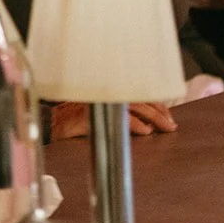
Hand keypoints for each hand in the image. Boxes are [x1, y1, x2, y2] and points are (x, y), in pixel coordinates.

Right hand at [50, 101, 177, 139]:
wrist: (53, 124)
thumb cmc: (75, 119)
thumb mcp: (100, 112)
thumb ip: (120, 113)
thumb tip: (147, 122)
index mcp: (110, 91)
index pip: (140, 94)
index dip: (157, 104)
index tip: (168, 116)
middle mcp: (107, 93)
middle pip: (141, 99)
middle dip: (160, 113)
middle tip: (171, 125)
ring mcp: (100, 103)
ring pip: (136, 107)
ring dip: (153, 118)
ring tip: (163, 128)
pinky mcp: (94, 115)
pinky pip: (120, 119)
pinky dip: (135, 125)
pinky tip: (144, 132)